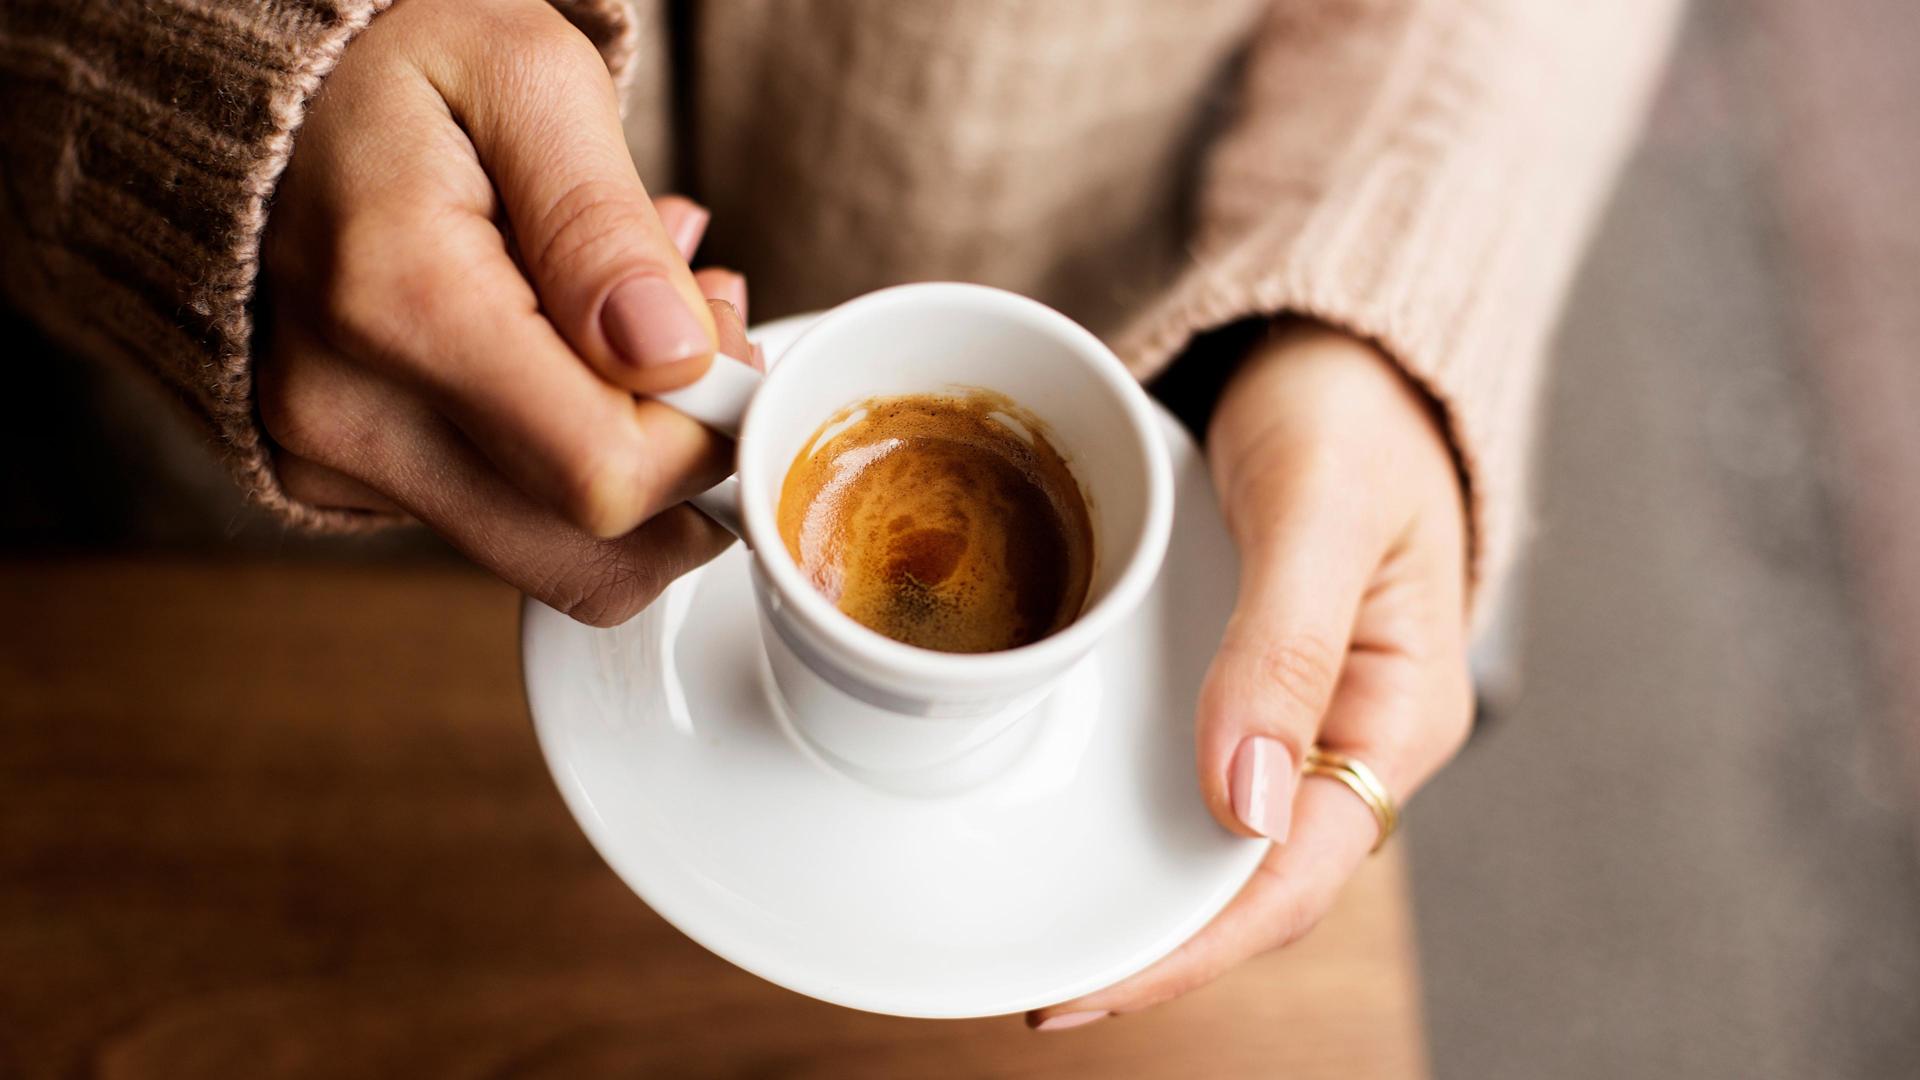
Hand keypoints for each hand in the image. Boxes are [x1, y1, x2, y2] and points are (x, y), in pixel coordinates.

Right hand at [257, 0, 754, 625]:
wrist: (263, 91)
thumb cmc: (397, 67)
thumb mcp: (527, 78)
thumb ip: (604, 225)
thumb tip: (669, 357)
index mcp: (397, 304)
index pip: (606, 475)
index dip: (708, 433)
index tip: (725, 338)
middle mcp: (347, 412)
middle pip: (589, 556)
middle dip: (687, 467)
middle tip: (696, 339)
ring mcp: (334, 461)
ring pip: (557, 557)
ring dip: (637, 465)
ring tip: (636, 329)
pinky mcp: (342, 481)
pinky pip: (505, 525)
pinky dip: (568, 458)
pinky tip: (570, 353)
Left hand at [1029, 321, 1474, 1028]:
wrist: (1336, 339)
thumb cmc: (1350, 405)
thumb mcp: (1319, 508)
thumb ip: (1284, 645)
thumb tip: (1239, 804)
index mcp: (1396, 712)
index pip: (1294, 874)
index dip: (1193, 947)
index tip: (1085, 988)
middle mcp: (1347, 732)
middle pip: (1250, 880)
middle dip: (1152, 945)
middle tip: (1037, 986)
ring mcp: (1295, 710)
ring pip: (1216, 835)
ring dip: (1137, 890)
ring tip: (1036, 929)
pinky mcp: (1246, 676)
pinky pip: (1192, 767)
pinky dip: (1133, 810)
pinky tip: (1066, 821)